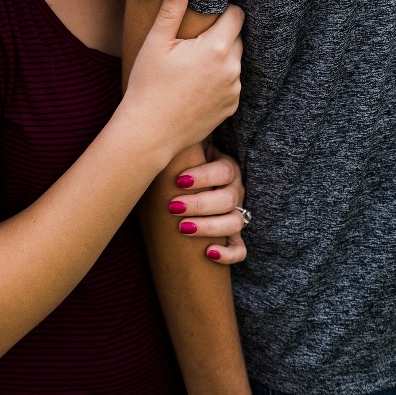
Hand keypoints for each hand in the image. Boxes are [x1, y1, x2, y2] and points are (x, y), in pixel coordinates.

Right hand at [121, 0, 242, 165]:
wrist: (149, 131)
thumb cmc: (148, 84)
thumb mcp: (156, 43)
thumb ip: (172, 10)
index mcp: (215, 48)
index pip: (236, 15)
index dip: (224, 10)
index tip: (206, 15)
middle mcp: (232, 68)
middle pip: (237, 37)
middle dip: (220, 34)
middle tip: (193, 41)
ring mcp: (234, 90)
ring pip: (235, 60)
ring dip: (221, 57)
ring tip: (192, 65)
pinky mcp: (231, 106)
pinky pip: (232, 82)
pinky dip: (220, 79)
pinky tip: (196, 84)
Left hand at [168, 148, 247, 264]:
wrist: (184, 188)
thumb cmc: (181, 166)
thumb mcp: (184, 153)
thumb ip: (179, 148)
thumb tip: (155, 139)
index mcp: (226, 167)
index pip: (224, 171)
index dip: (204, 177)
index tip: (178, 181)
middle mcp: (235, 190)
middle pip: (228, 198)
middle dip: (200, 204)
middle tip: (173, 207)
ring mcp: (236, 213)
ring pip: (235, 222)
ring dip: (209, 227)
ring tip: (183, 228)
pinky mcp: (233, 236)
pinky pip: (240, 249)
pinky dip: (228, 254)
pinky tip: (209, 253)